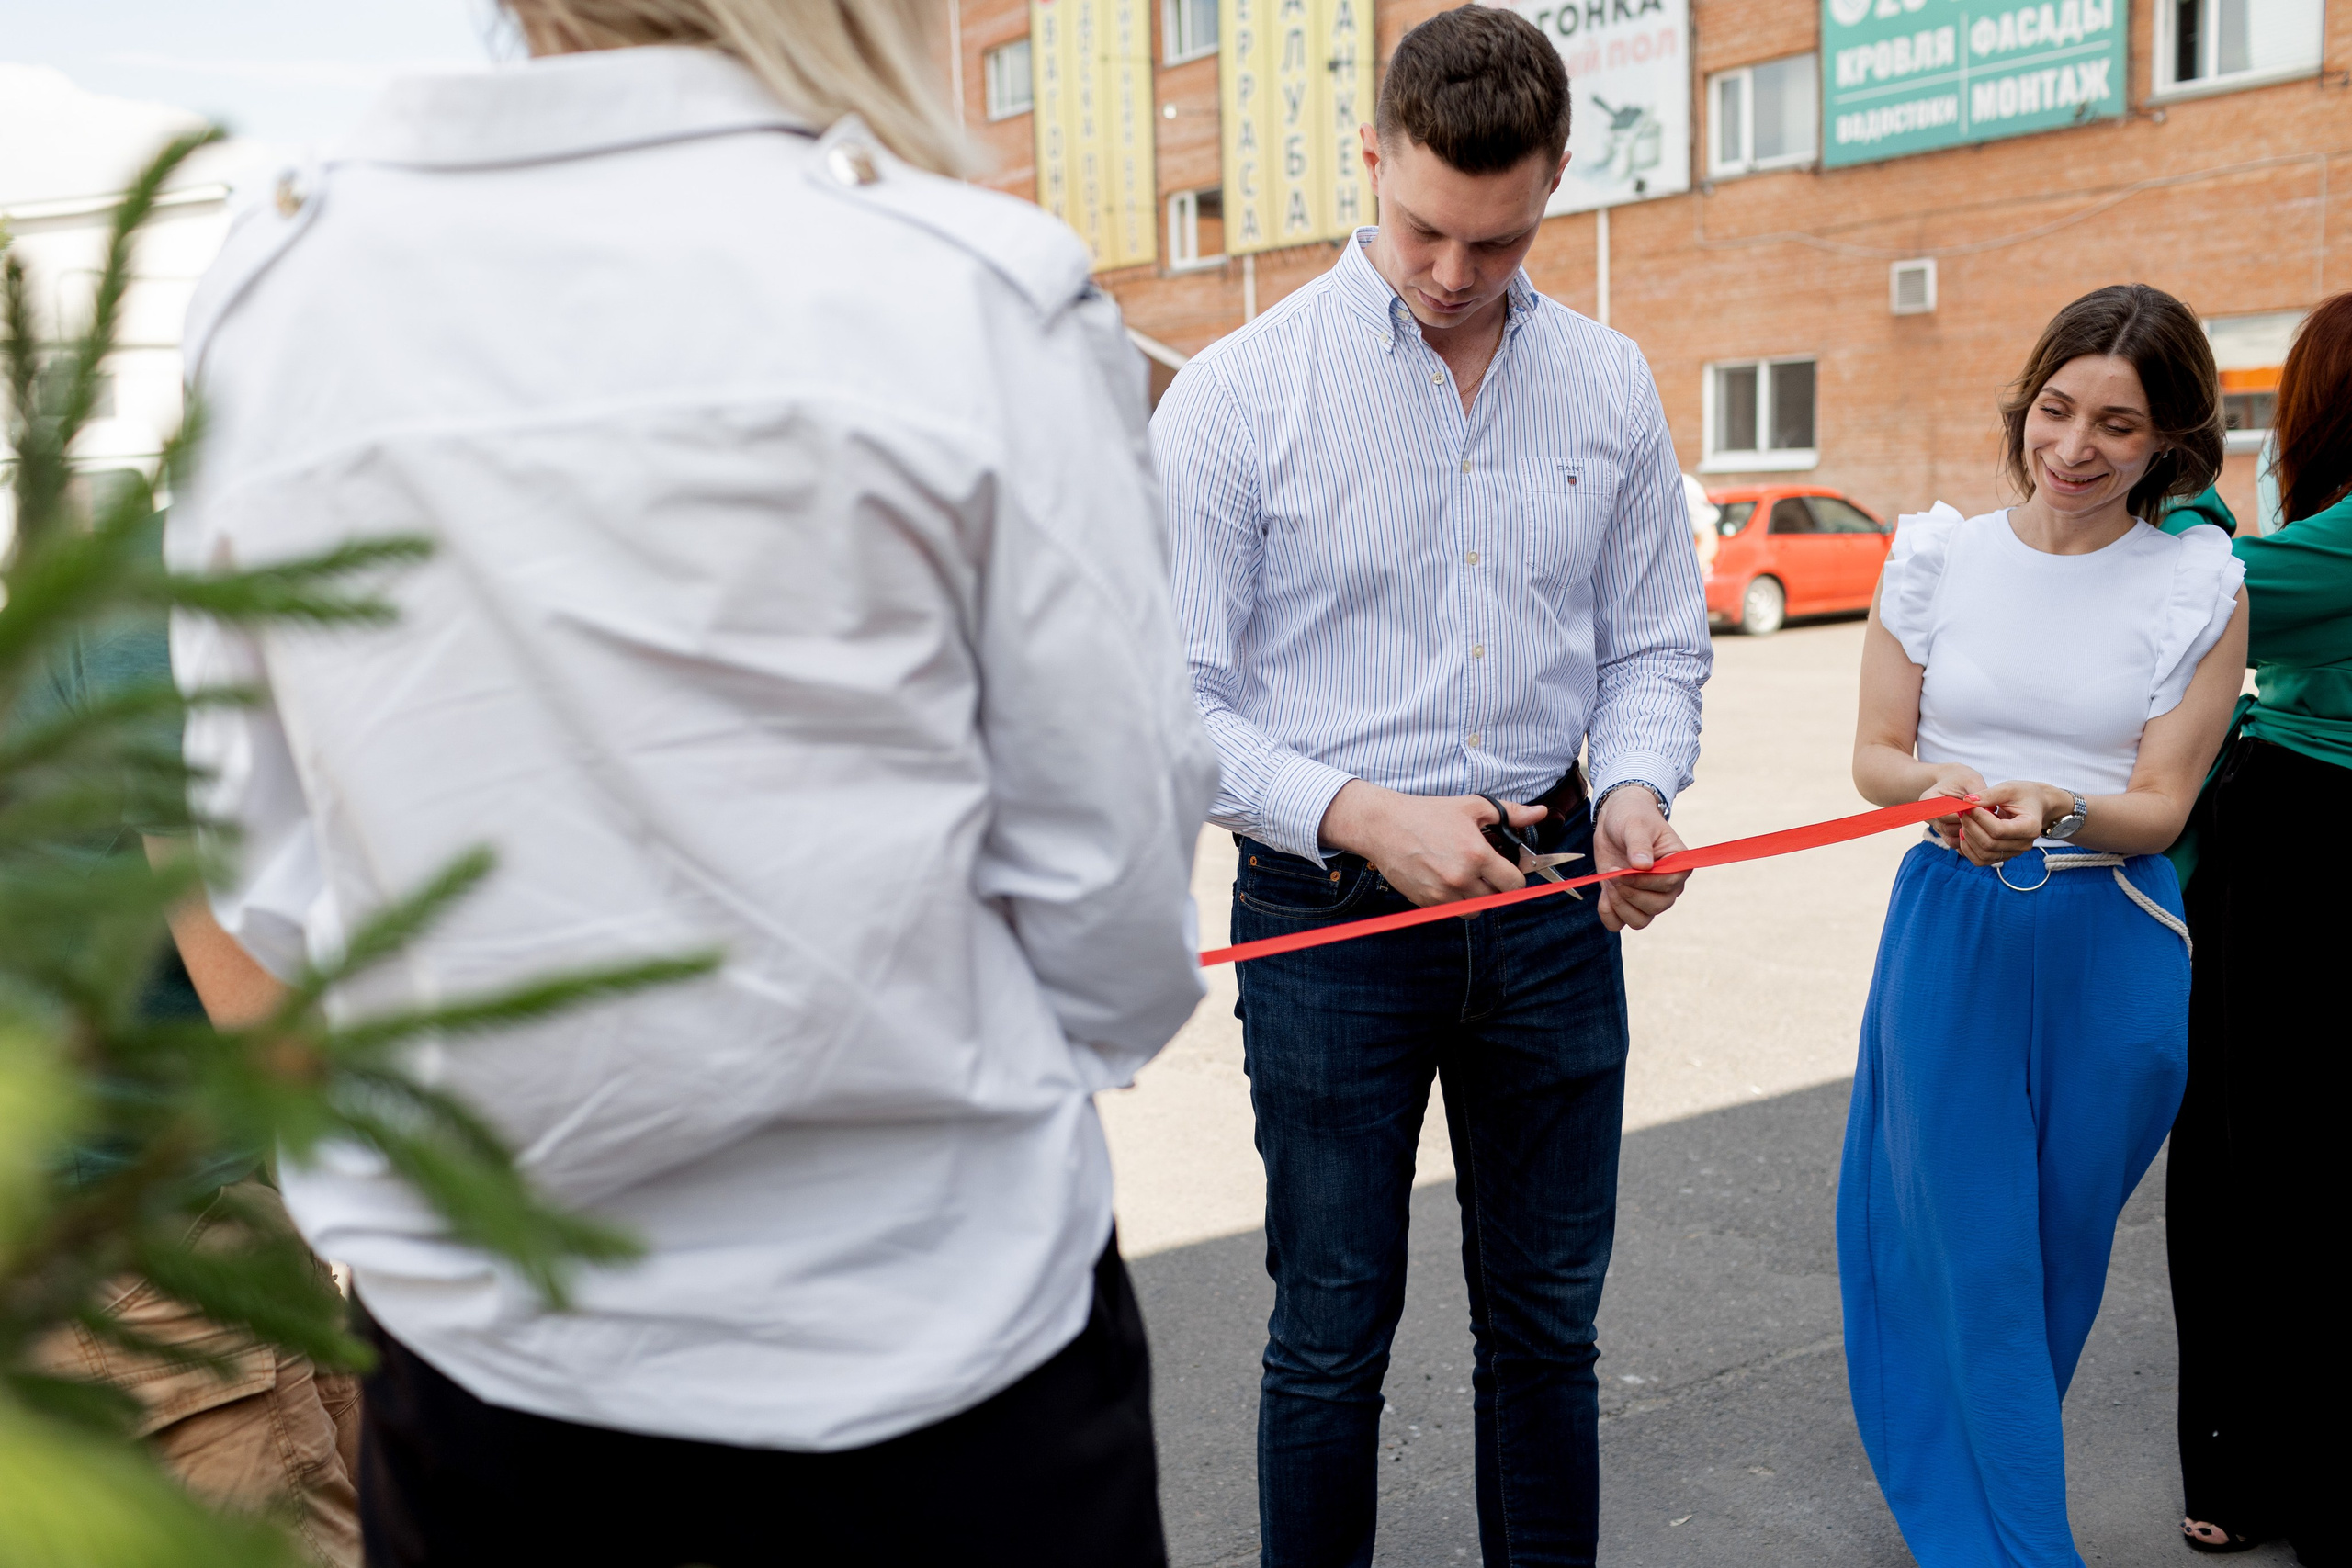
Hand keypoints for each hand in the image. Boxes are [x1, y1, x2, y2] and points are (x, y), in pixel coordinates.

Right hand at [1317, 780, 1544, 907]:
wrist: (1385, 826)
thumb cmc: (1428, 814)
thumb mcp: (1472, 807)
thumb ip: (1510, 814)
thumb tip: (1540, 813)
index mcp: (1476, 855)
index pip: (1514, 884)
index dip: (1514, 877)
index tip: (1506, 869)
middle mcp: (1461, 878)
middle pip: (1496, 899)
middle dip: (1494, 885)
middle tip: (1483, 870)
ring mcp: (1442, 893)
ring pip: (1475, 909)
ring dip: (1475, 897)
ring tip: (1464, 877)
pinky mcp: (1426, 902)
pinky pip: (1451, 911)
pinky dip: (1454, 901)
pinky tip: (1445, 880)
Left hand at [1594, 786, 1688, 931]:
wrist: (1615, 820)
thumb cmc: (1632, 818)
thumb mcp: (1635, 826)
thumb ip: (1639, 845)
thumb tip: (1643, 865)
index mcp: (1678, 866)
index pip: (1667, 886)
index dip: (1643, 883)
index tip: (1622, 870)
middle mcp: (1668, 886)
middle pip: (1655, 907)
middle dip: (1629, 893)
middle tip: (1613, 872)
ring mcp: (1649, 897)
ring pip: (1639, 920)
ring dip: (1619, 905)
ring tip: (1609, 879)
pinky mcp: (1628, 902)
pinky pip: (1620, 923)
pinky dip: (1608, 914)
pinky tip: (1604, 894)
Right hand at [1916, 766, 1987, 851]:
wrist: (1957, 783)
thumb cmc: (1964, 780)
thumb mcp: (1972, 781)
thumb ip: (1979, 794)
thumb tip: (1989, 811)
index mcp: (1928, 800)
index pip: (1944, 814)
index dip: (1964, 814)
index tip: (1984, 810)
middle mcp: (1929, 816)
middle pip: (1948, 828)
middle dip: (1970, 824)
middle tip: (1990, 818)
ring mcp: (1936, 827)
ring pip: (1953, 838)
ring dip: (1971, 833)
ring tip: (1987, 823)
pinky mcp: (1945, 835)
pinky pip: (1957, 844)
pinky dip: (1970, 840)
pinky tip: (1983, 831)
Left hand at [1952, 779, 2071, 866]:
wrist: (2035, 804)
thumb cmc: (2023, 794)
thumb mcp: (2009, 788)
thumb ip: (1989, 794)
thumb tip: (1967, 801)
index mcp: (2030, 827)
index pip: (1999, 830)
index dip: (1979, 818)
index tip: (1968, 805)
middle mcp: (2024, 844)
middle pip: (1990, 844)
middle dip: (1971, 827)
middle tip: (1962, 812)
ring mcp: (2014, 852)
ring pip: (1984, 855)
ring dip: (1967, 839)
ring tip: (1964, 821)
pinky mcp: (2004, 855)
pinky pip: (1981, 860)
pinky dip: (1968, 849)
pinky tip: (1964, 833)